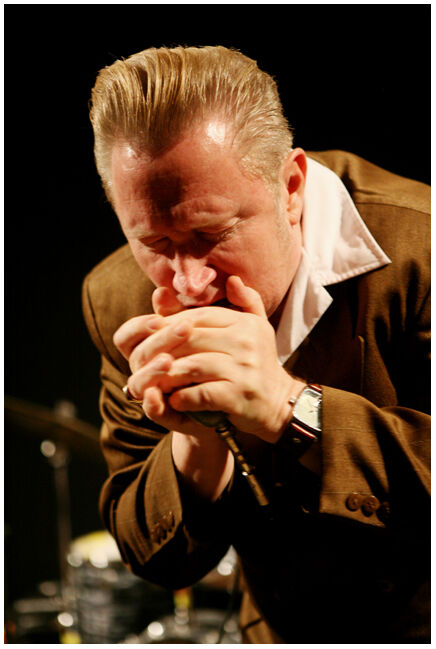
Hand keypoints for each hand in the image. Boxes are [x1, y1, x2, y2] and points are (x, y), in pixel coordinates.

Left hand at [114, 276, 303, 443]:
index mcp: (243, 323)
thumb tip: (233, 279)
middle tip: (145, 360)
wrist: (280, 402)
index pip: (197, 316)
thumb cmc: (260, 362)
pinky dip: (183, 398)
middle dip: (164, 350)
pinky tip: (174, 401)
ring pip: (191, 365)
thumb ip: (246, 301)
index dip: (170, 325)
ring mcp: (242, 369)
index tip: (153, 336)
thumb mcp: (257, 328)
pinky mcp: (237, 395)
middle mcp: (244, 342)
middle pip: (190, 339)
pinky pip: (201, 393)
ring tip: (155, 382)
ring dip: (168, 375)